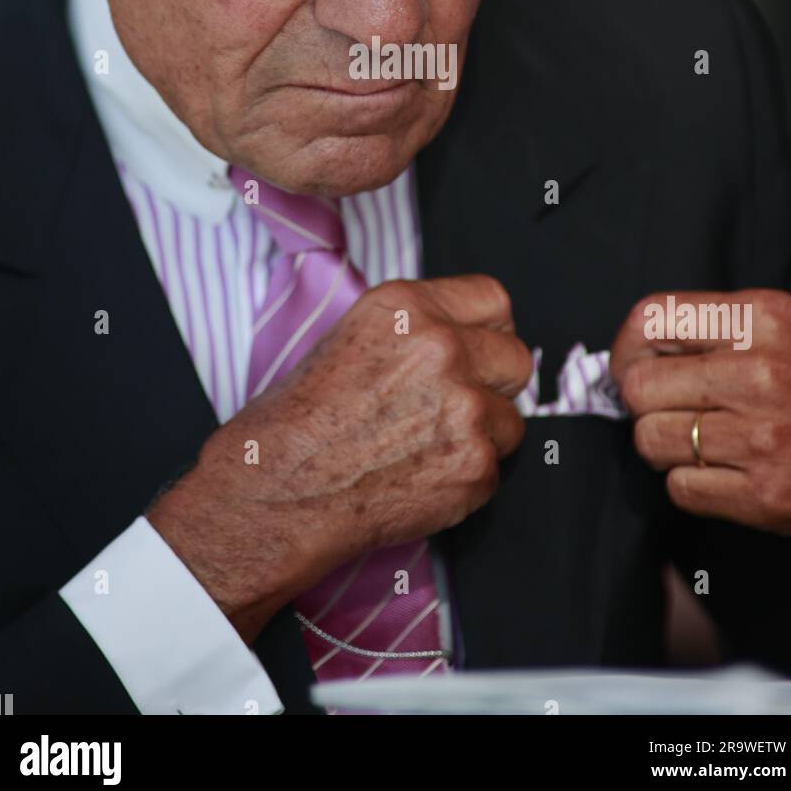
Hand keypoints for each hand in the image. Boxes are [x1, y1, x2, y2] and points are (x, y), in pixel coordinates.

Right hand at [147, 274, 529, 640]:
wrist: (276, 491)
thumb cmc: (296, 422)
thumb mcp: (349, 338)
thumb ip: (414, 330)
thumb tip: (461, 338)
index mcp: (406, 307)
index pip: (492, 299)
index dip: (489, 329)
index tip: (482, 347)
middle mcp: (441, 348)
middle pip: (515, 356)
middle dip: (493, 383)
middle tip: (457, 405)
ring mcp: (464, 407)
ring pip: (510, 419)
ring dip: (481, 435)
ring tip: (426, 447)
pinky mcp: (474, 464)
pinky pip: (495, 467)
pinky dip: (466, 477)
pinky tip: (419, 477)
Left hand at [610, 289, 790, 537]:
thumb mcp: (789, 328)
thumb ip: (718, 327)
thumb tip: (641, 345)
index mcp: (762, 319)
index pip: (652, 319)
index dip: (626, 348)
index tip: (630, 367)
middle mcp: (760, 373)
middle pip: (640, 387)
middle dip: (642, 403)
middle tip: (666, 410)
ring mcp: (763, 437)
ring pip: (650, 440)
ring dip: (664, 447)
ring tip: (699, 442)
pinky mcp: (765, 495)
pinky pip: (680, 488)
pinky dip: (690, 484)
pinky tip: (723, 472)